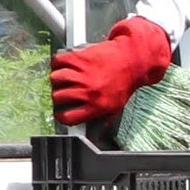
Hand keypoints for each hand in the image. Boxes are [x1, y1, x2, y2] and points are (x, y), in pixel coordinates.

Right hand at [48, 15, 173, 127]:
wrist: (133, 60)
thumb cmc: (126, 82)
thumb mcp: (118, 106)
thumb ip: (104, 119)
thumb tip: (95, 131)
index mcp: (97, 106)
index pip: (68, 117)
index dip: (62, 116)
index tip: (61, 112)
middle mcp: (88, 91)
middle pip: (58, 97)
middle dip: (58, 96)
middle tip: (63, 93)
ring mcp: (82, 74)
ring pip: (56, 79)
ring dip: (58, 79)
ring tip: (64, 79)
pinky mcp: (80, 58)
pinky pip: (58, 61)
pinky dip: (57, 63)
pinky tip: (64, 65)